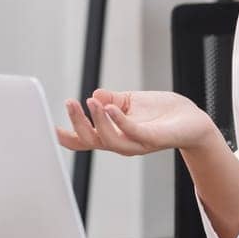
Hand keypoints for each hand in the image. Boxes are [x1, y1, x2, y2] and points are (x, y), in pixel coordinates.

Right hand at [57, 89, 216, 156]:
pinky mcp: (152, 139)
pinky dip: (118, 120)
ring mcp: (136, 143)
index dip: (65, 136)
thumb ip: (112, 100)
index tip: (46, 126)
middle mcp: (121, 143)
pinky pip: (131, 132)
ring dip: (96, 121)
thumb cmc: (162, 112)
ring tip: (90, 102)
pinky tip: (110, 107)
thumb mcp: (131, 101)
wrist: (192, 119)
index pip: (84, 140)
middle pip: (90, 141)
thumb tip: (94, 94)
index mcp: (113, 134)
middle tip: (69, 103)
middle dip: (77, 123)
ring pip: (107, 140)